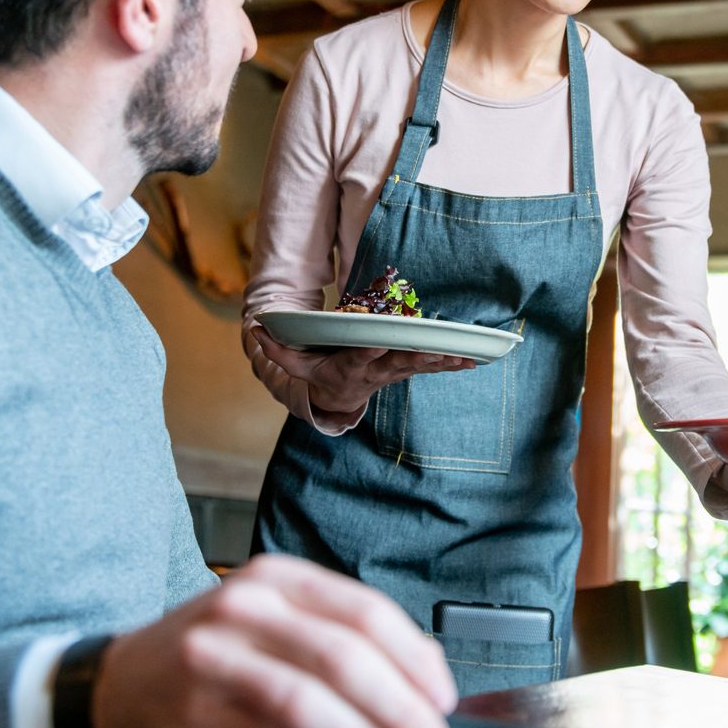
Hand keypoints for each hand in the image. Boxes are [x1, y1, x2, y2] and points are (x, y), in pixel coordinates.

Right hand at [92, 554, 456, 727]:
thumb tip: (425, 675)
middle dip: (403, 703)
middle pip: (347, 651)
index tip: (444, 699)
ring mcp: (217, 646)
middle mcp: (248, 600)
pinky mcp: (197, 697)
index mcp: (279, 576)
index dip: (415, 658)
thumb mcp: (276, 626)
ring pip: (313, 691)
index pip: (367, 611)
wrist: (120, 682)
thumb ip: (339, 639)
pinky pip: (273, 726)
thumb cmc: (215, 658)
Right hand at [252, 327, 475, 416]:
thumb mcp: (296, 366)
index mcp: (350, 366)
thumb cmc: (318, 375)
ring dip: (442, 362)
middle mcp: (376, 371)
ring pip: (419, 365)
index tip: (380, 342)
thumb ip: (277, 349)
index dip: (370, 351)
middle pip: (398, 362)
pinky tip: (473, 360)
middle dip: (416, 357)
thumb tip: (255, 328)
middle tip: (434, 350)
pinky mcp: (406, 369)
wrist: (339, 398)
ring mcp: (394, 372)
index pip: (360, 357)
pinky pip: (431, 367)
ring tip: (464, 357)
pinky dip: (451, 364)